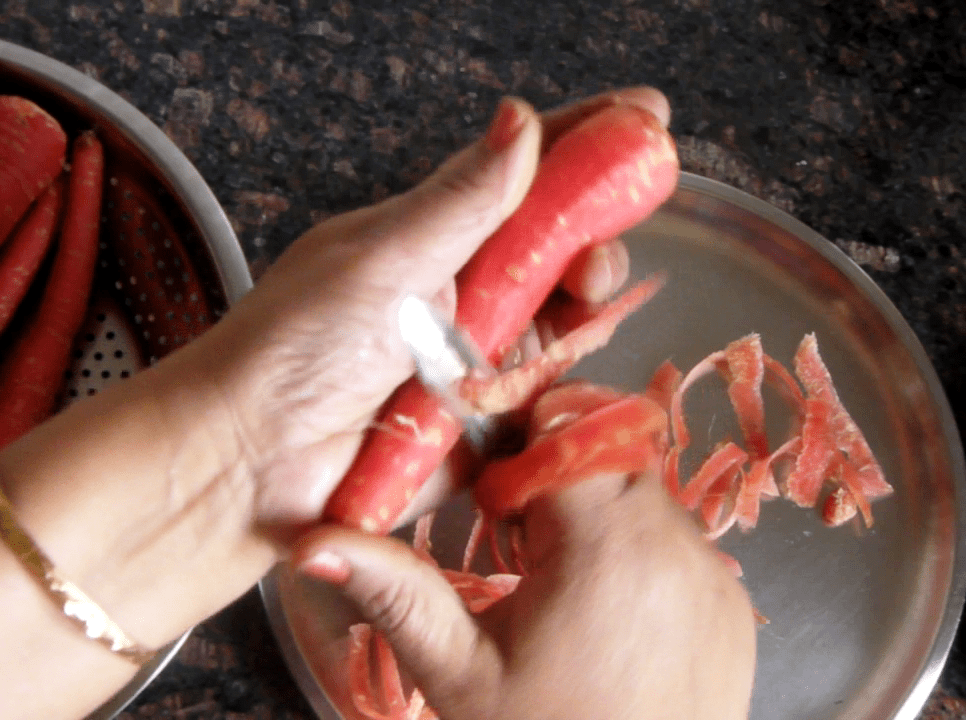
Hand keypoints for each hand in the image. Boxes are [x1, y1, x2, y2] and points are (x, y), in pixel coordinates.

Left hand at [194, 87, 669, 531]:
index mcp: (431, 235)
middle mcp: (461, 289)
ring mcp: (479, 355)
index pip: (520, 174)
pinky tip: (592, 351)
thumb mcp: (381, 260)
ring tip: (593, 291)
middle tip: (601, 243)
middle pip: (558, 245)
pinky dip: (578, 370)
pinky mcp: (490, 420)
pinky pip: (552, 390)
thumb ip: (461, 201)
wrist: (250, 466)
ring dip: (592, 297)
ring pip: (565, 314)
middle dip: (597, 230)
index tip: (646, 115)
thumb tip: (521, 118)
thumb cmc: (293, 350)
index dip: (584, 141)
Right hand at [291, 468, 757, 719]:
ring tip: (560, 575)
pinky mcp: (734, 602)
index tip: (492, 484)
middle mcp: (674, 543)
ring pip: (649, 490)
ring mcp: (714, 573)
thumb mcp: (457, 673)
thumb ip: (393, 591)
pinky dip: (640, 546)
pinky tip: (608, 604)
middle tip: (515, 527)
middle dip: (559, 467)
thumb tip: (311, 540)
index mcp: (603, 546)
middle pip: (613, 450)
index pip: (570, 429)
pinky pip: (682, 539)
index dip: (523, 441)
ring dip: (601, 506)